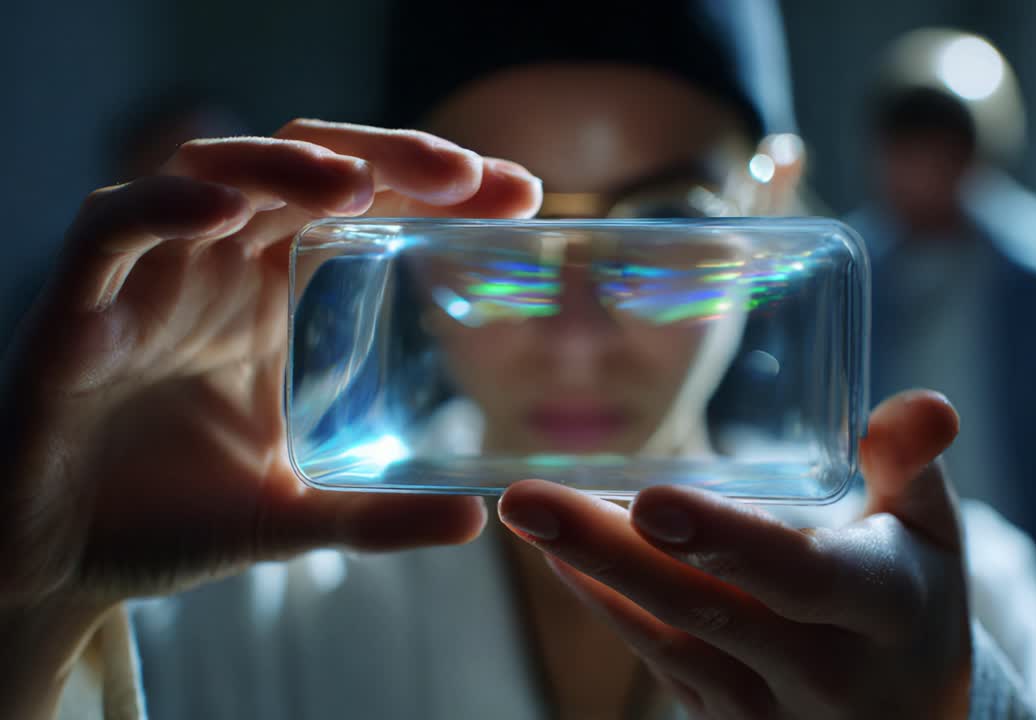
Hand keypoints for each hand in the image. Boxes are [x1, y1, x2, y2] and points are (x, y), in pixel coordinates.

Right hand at [0, 120, 540, 615]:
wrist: (59, 570)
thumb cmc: (169, 523)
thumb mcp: (294, 516)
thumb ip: (376, 516)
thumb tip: (473, 520)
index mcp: (267, 296)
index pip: (357, 205)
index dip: (431, 186)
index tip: (518, 194)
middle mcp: (212, 269)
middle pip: (299, 166)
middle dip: (384, 156)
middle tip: (464, 175)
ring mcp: (145, 282)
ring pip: (208, 171)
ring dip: (282, 164)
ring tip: (355, 186)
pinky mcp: (73, 313)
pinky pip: (110, 229)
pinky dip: (162, 208)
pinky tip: (222, 214)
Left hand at [498, 390, 970, 718]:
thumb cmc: (916, 599)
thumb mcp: (933, 531)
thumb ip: (913, 463)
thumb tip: (924, 401)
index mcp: (882, 607)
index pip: (798, 575)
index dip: (726, 540)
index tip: (651, 501)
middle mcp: (822, 670)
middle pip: (705, 609)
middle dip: (612, 553)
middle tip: (528, 501)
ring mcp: (768, 709)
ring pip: (667, 639)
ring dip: (592, 576)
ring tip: (529, 513)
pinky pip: (656, 661)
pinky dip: (606, 606)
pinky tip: (561, 555)